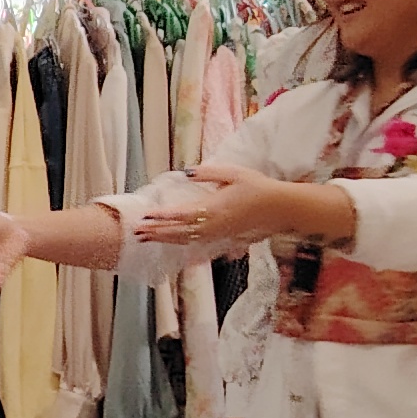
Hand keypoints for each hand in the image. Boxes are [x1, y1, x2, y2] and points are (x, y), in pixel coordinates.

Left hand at [131, 162, 298, 251]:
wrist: (279, 208)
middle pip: (177, 232)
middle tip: (136, 232)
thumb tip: (186, 173)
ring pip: (184, 240)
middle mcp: (212, 225)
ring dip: (164, 239)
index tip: (144, 216)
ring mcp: (217, 234)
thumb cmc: (257, 187)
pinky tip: (172, 244)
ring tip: (146, 239)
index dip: (160, 216)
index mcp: (212, 208)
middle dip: (155, 232)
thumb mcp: (233, 173)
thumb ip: (207, 173)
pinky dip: (181, 244)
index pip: (180, 215)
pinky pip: (196, 244)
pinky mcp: (222, 238)